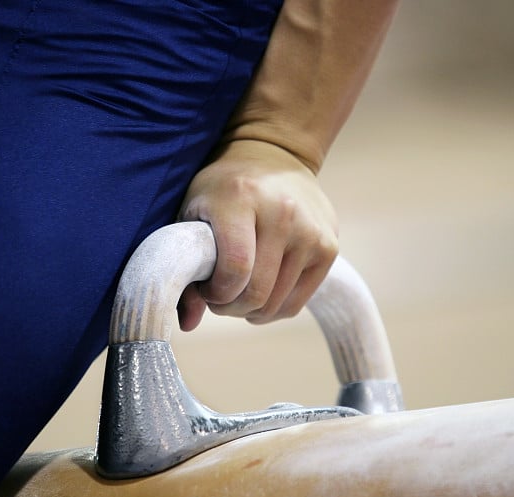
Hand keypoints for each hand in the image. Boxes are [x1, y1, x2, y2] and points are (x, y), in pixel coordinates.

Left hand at [176, 139, 338, 330]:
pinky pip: (296, 303)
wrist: (274, 155)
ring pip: (276, 304)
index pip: (234, 269)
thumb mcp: (192, 213)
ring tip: (239, 290)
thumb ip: (184, 267)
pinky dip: (273, 308)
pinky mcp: (329, 248)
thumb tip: (187, 324)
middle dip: (230, 307)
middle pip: (257, 292)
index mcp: (241, 199)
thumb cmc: (223, 189)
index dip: (215, 293)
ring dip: (250, 310)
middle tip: (219, 296)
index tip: (206, 288)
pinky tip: (261, 292)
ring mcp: (311, 232)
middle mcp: (283, 213)